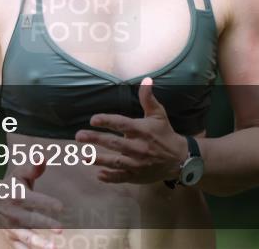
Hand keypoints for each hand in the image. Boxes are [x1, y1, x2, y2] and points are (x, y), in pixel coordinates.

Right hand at [0, 161, 64, 248]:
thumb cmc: (8, 186)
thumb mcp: (18, 175)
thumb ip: (32, 168)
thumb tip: (42, 157)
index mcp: (17, 196)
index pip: (34, 199)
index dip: (47, 203)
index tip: (61, 207)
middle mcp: (14, 213)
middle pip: (31, 220)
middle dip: (46, 224)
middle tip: (61, 229)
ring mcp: (11, 227)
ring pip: (26, 237)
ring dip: (39, 243)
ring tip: (53, 247)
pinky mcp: (10, 237)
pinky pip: (19, 247)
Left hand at [75, 77, 189, 184]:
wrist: (179, 159)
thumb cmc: (165, 133)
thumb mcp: (158, 114)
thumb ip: (148, 99)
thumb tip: (146, 80)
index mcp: (142, 131)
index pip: (122, 124)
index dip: (108, 121)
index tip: (93, 119)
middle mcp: (139, 147)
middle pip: (114, 143)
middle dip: (96, 139)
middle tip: (79, 136)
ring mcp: (137, 163)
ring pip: (116, 162)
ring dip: (99, 159)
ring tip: (84, 156)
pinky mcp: (137, 175)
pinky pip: (122, 177)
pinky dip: (111, 177)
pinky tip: (99, 175)